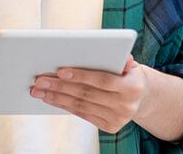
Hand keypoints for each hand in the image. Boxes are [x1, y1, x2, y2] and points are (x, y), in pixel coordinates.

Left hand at [30, 55, 150, 132]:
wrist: (142, 98)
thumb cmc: (129, 75)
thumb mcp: (131, 64)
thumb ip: (122, 60)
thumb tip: (119, 56)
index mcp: (133, 87)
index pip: (103, 80)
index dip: (81, 76)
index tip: (60, 71)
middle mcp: (126, 106)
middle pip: (87, 94)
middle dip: (60, 86)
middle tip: (40, 80)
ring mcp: (118, 119)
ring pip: (81, 106)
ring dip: (57, 97)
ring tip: (39, 90)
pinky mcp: (110, 127)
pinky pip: (82, 114)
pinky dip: (65, 106)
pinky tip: (52, 98)